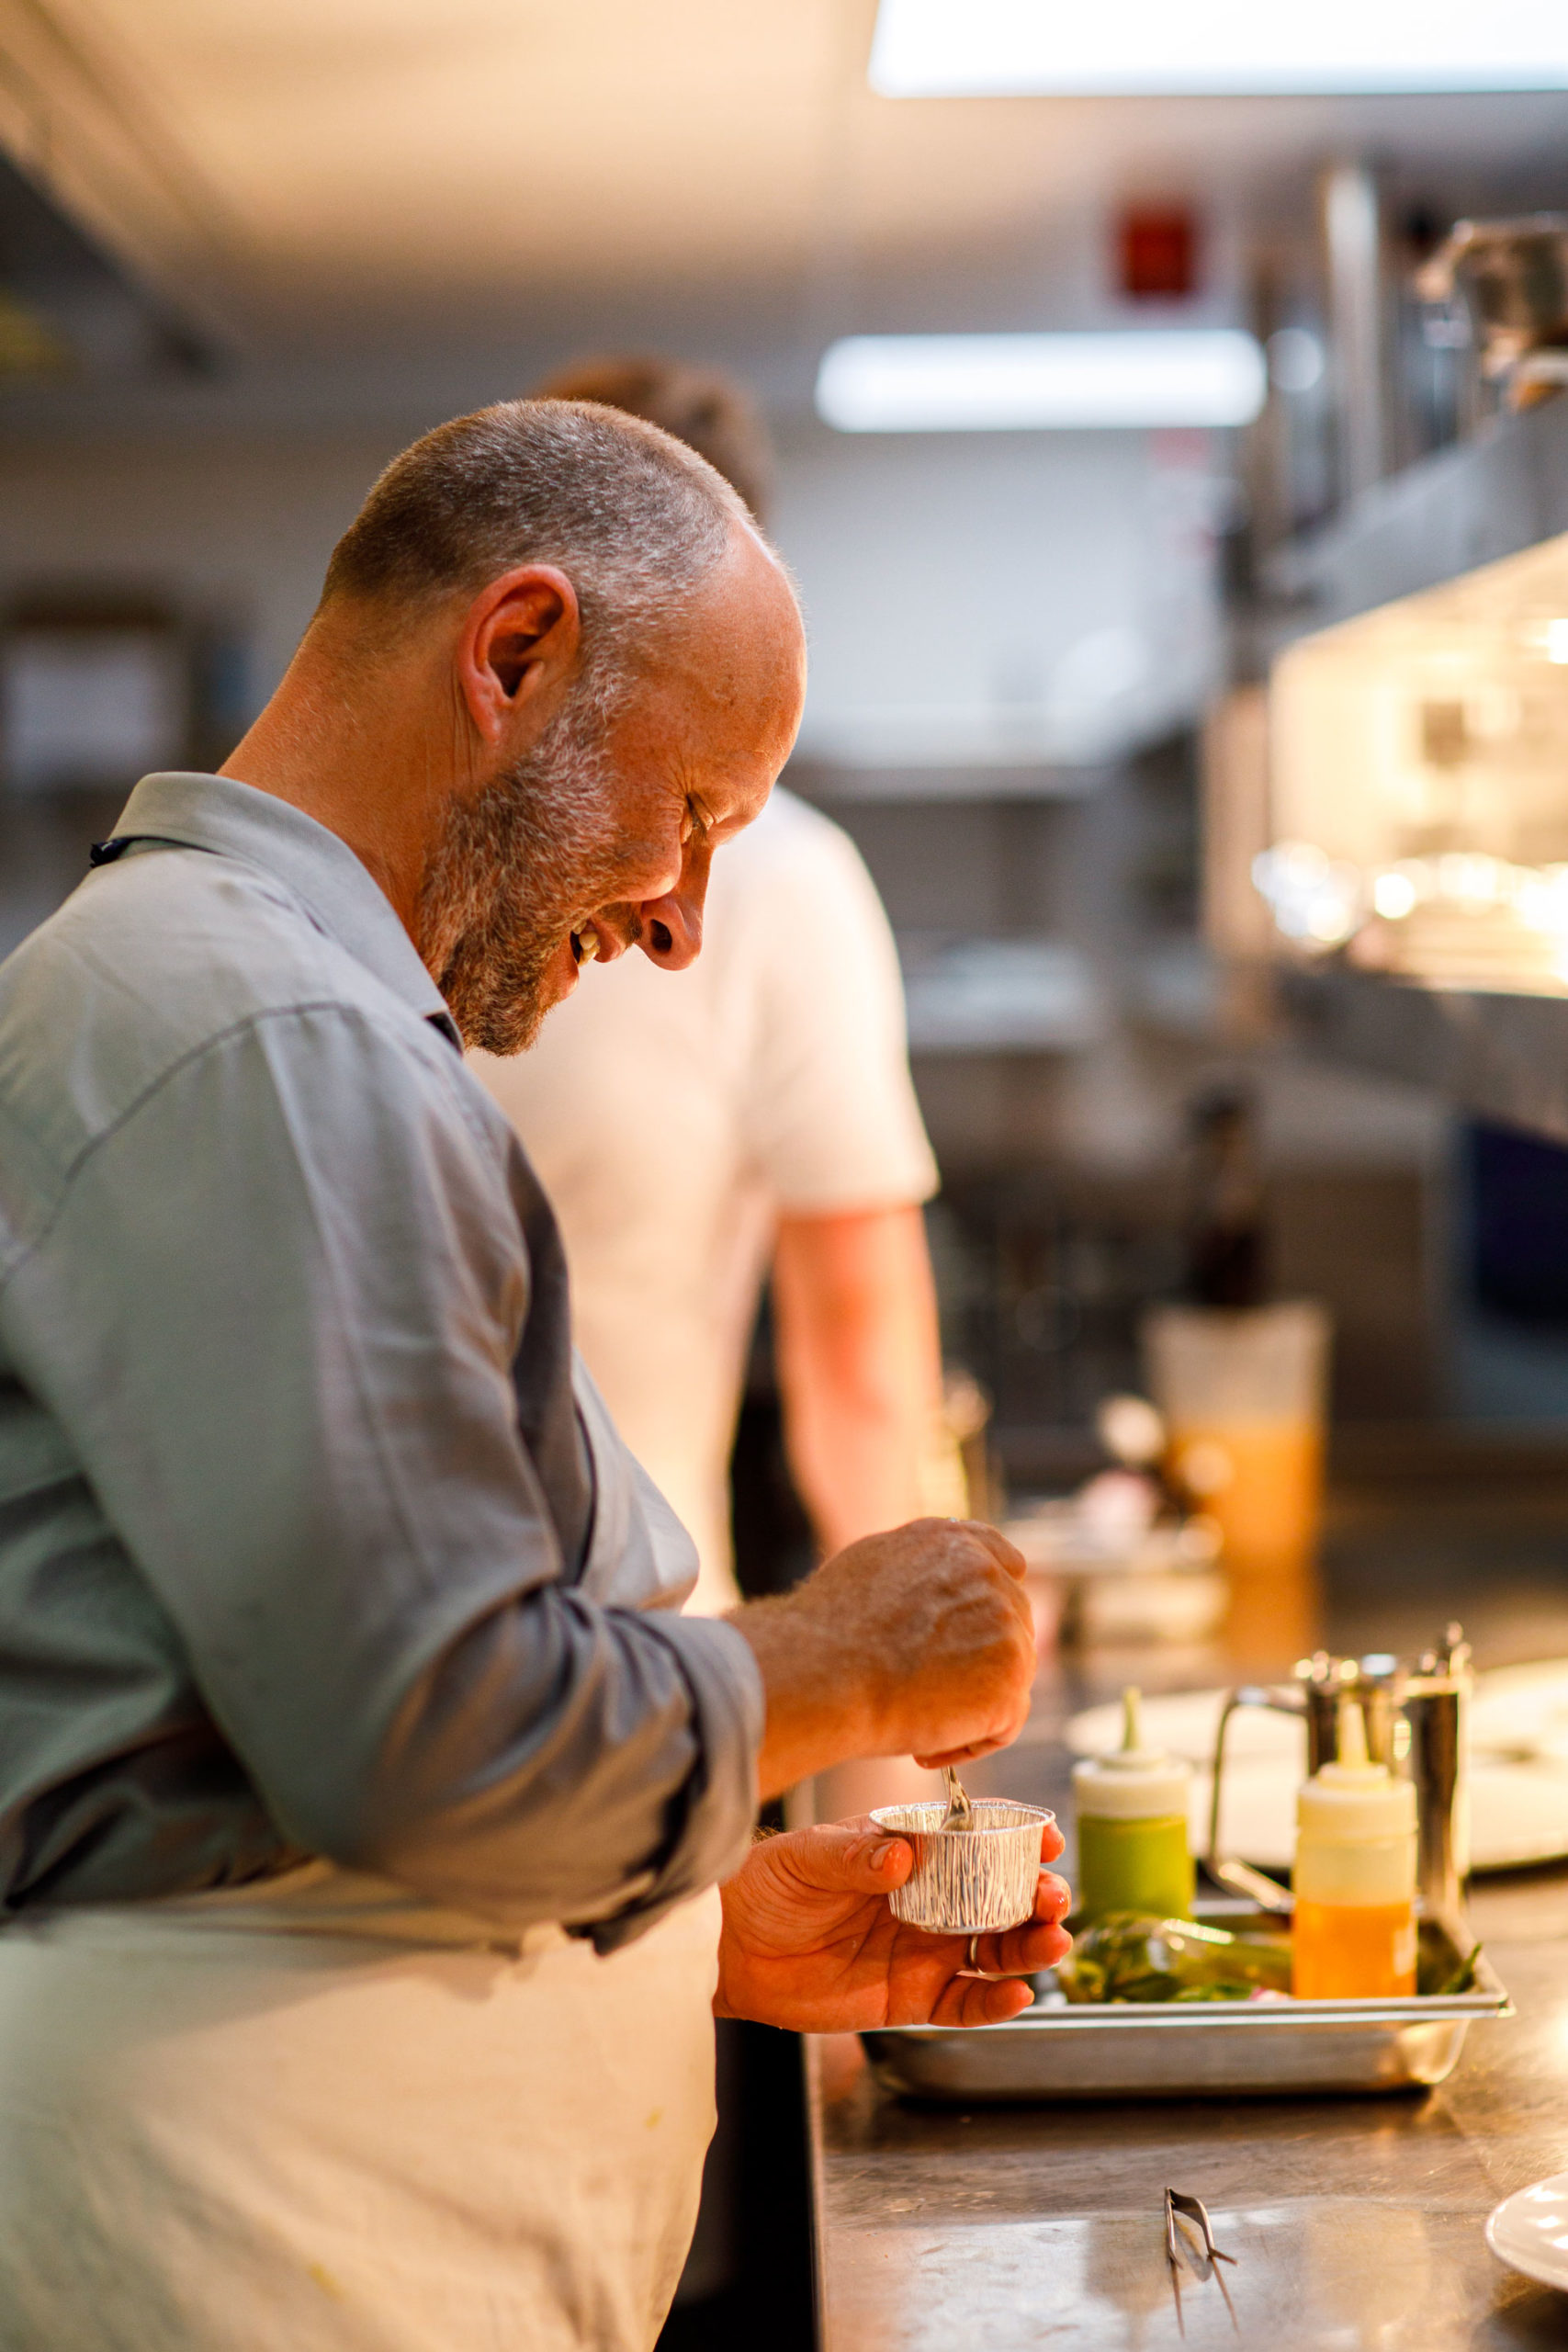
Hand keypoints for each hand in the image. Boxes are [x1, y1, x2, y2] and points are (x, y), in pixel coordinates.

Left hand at [714, 1814, 1070, 2032]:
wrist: (734, 1946)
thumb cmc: (771, 1883)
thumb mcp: (807, 1856)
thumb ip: (854, 1854)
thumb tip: (899, 1856)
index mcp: (913, 1851)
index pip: (977, 1841)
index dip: (1017, 1840)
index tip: (1047, 1839)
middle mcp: (931, 1899)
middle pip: (1001, 1898)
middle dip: (1036, 1897)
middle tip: (1053, 1897)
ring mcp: (925, 1949)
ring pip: (995, 1950)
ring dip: (1030, 1946)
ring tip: (1053, 1941)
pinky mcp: (912, 1997)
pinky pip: (964, 2003)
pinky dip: (996, 2002)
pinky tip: (1019, 1994)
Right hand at [731, 1519, 1035, 1796]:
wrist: (825, 1672)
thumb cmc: (831, 1631)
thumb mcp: (874, 1565)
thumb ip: (921, 1569)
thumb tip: (932, 1588)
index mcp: (956, 1544)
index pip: (1006, 1564)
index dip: (993, 1603)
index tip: (973, 1636)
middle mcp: (988, 1577)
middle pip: (1013, 1627)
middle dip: (981, 1662)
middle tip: (930, 1694)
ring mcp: (1006, 1628)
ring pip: (1010, 1677)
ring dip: (972, 1705)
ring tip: (916, 1724)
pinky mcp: (1009, 1681)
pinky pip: (1005, 1723)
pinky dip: (971, 1741)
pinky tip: (927, 1746)